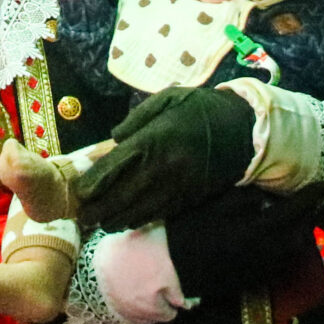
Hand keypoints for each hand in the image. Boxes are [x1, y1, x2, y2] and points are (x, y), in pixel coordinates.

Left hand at [73, 84, 256, 230]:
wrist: (244, 129)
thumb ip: (137, 118)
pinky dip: (141, 220)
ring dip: (117, 219)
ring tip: (101, 224)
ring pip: (140, 210)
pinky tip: (127, 223)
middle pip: (123, 195)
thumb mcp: (168, 99)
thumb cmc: (200, 109)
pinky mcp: (190, 198)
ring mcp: (177, 186)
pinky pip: (160, 213)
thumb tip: (115, 138)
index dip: (95, 182)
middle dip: (100, 209)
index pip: (116, 165)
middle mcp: (163, 166)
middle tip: (83, 218)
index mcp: (154, 139)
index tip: (80, 193)